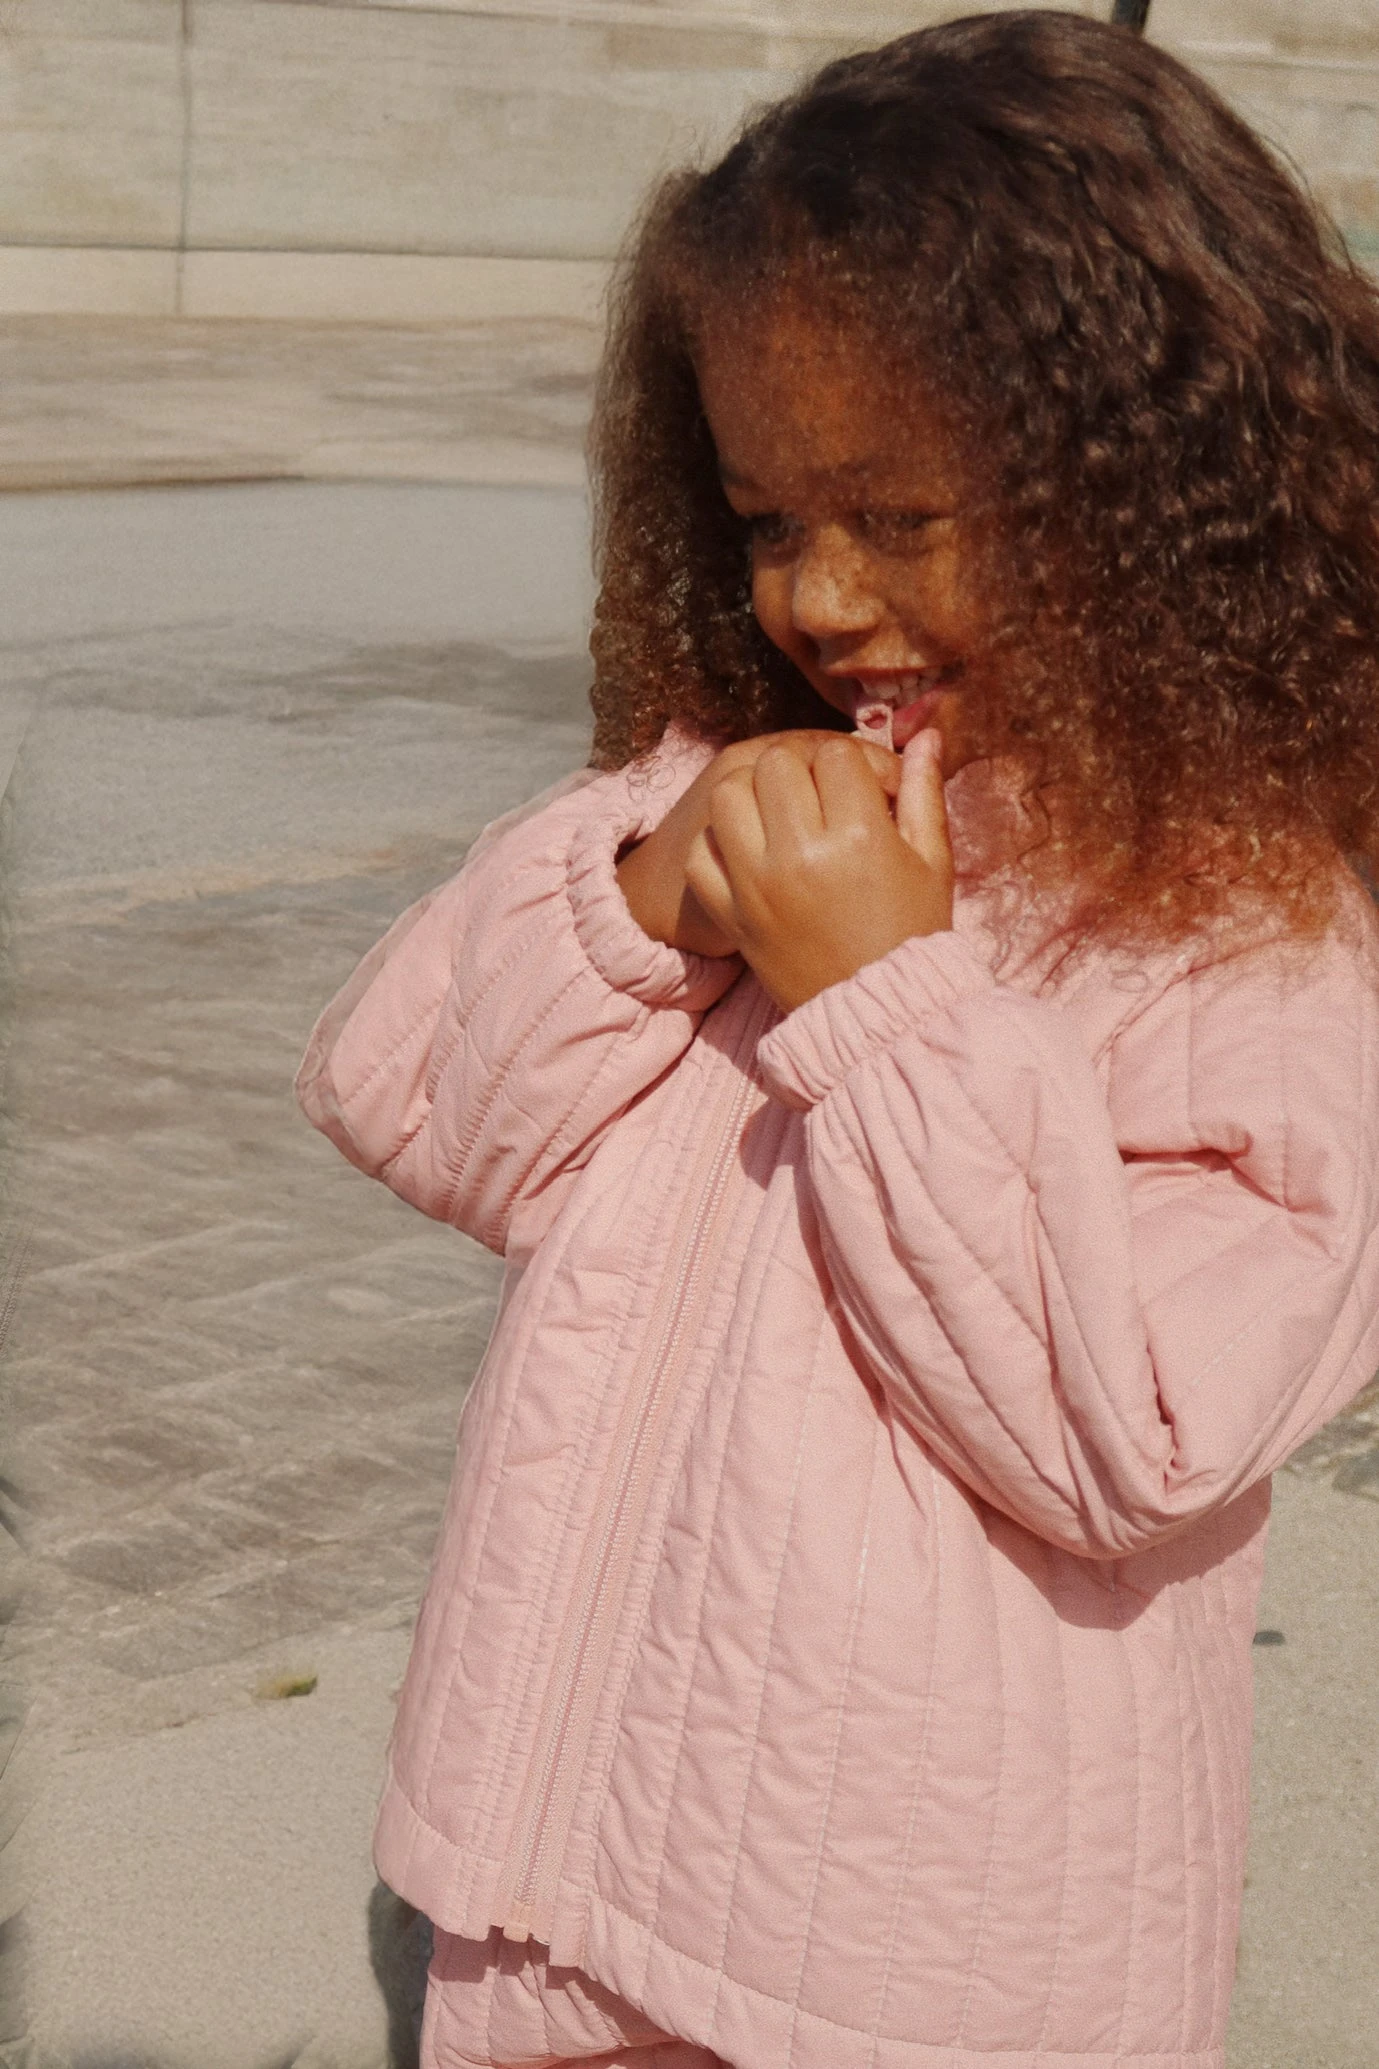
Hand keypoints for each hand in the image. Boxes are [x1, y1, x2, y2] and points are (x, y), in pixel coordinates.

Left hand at [682, 730, 953, 1010]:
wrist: (879, 1014)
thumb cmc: (914, 934)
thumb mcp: (933, 863)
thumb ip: (924, 793)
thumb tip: (927, 736)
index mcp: (859, 836)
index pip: (836, 754)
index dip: (857, 764)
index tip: (869, 792)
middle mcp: (800, 854)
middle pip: (777, 762)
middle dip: (804, 768)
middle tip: (824, 798)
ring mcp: (757, 884)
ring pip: (729, 794)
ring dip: (754, 793)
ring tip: (782, 816)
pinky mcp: (731, 914)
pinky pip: (703, 852)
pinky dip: (721, 843)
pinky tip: (753, 851)